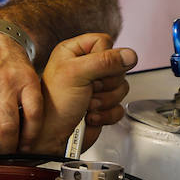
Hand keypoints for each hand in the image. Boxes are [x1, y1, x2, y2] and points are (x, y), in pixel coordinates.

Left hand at [33, 34, 136, 152]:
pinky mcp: (103, 106)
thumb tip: (129, 55)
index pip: (105, 42)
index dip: (104, 57)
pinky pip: (119, 106)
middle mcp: (86, 67)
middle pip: (117, 66)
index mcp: (74, 52)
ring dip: (104, 100)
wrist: (51, 136)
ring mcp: (95, 88)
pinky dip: (107, 114)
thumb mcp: (76, 73)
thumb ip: (105, 61)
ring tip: (87, 103)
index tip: (91, 70)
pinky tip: (90, 115)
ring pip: (121, 87)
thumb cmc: (53, 104)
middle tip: (88, 89)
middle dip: (104, 83)